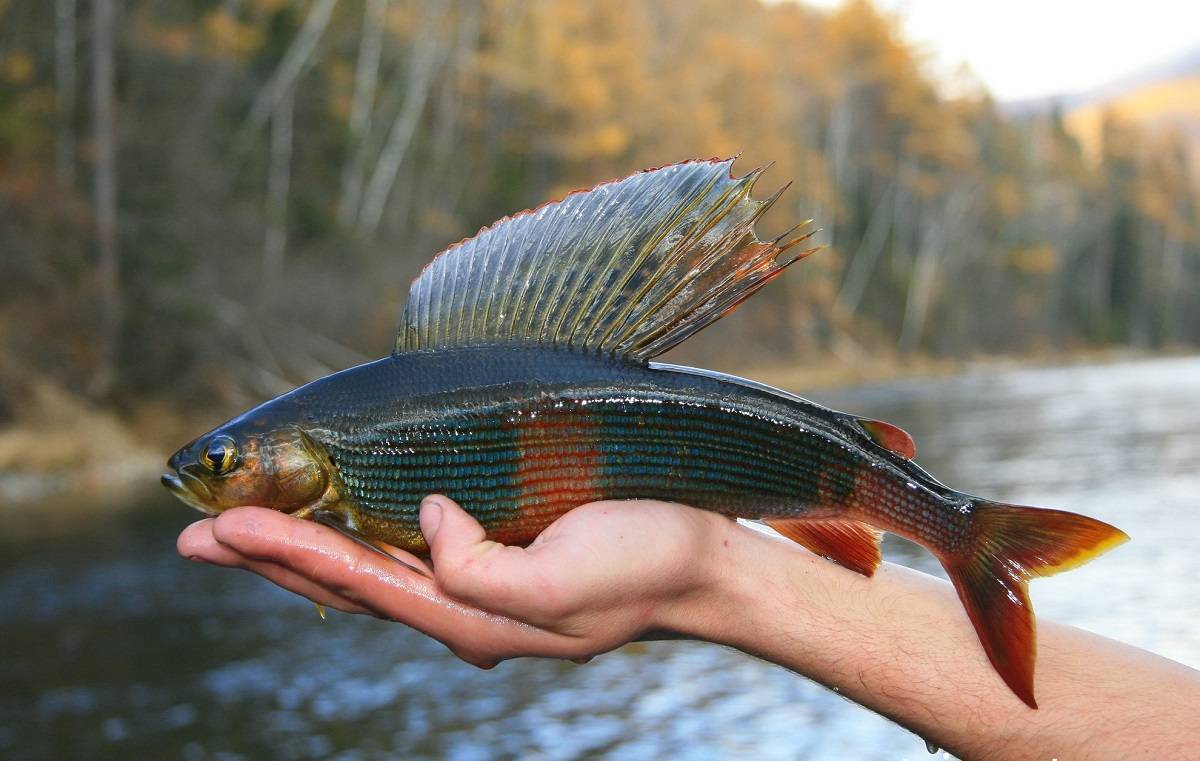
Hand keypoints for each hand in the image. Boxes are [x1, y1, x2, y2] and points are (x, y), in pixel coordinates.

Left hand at [177, 496, 731, 666]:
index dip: (286, 551)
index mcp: (472, 618)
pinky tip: (339, 530)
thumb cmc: (645, 563)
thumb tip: (424, 521)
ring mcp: (478, 588)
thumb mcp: (567, 583)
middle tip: (196, 536)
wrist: (703, 566)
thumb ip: (483, 569)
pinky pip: (404, 556)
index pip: (358, 582)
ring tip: (244, 535)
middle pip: (345, 584)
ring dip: (301, 551)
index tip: (221, 526)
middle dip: (270, 559)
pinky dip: (354, 540)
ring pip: (368, 571)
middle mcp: (463, 608)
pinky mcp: (496, 560)